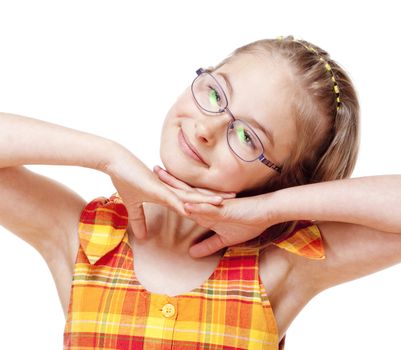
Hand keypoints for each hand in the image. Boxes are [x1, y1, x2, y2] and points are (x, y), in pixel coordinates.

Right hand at [106, 148, 234, 239]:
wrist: (114, 161)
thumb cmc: (125, 178)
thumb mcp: (133, 204)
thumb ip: (139, 219)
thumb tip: (141, 237)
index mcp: (169, 194)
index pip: (192, 200)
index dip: (207, 203)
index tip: (222, 206)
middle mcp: (171, 191)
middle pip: (197, 196)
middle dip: (215, 199)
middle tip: (235, 201)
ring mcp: (164, 189)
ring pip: (190, 197)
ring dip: (206, 200)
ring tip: (224, 202)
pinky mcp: (155, 189)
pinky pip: (172, 198)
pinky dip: (183, 204)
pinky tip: (194, 209)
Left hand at [153, 165, 275, 256]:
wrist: (267, 213)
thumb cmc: (248, 222)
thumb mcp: (224, 239)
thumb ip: (207, 245)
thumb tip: (192, 254)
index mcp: (205, 210)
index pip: (182, 200)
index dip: (169, 192)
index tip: (153, 185)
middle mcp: (207, 204)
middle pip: (183, 192)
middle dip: (167, 183)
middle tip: (151, 170)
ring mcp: (216, 205)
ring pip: (193, 196)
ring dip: (177, 187)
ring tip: (161, 178)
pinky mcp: (226, 209)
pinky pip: (210, 209)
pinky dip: (198, 207)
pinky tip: (185, 205)